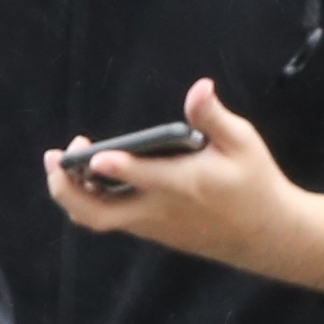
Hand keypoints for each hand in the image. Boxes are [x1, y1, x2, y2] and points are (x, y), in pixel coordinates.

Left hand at [48, 79, 323, 297]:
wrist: (267, 236)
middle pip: (97, 213)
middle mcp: (160, 210)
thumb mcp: (243, 144)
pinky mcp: (152, 232)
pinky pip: (109, 220)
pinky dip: (90, 200)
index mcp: (184, 185)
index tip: (97, 155)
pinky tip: (88, 175)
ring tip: (66, 162)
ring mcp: (152, 225)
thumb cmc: (255, 183)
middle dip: (65, 188)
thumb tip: (200, 87)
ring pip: (97, 219)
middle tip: (56, 157)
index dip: (118, 167)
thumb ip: (214, 117)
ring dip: (72, 194)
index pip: (142, 178)